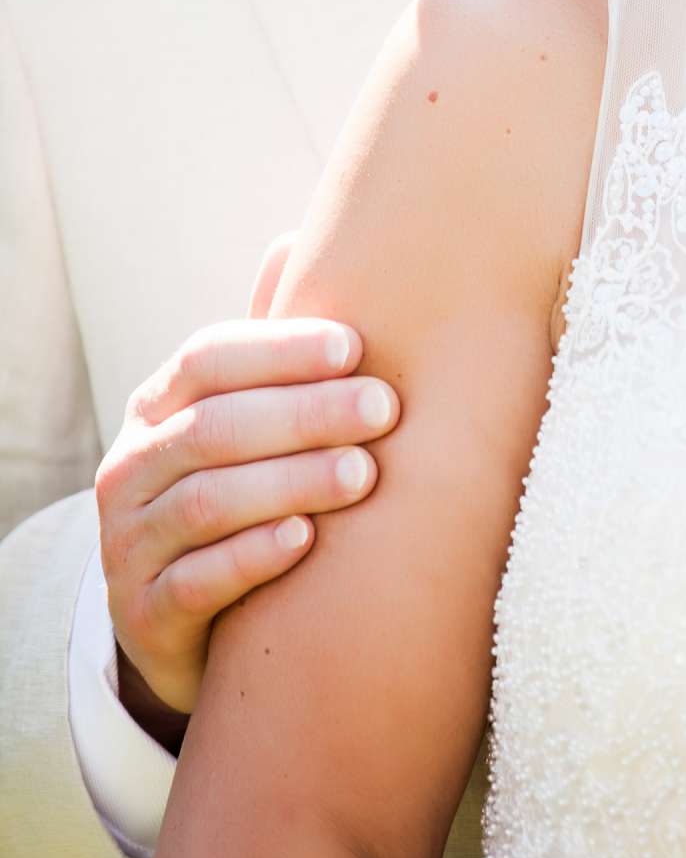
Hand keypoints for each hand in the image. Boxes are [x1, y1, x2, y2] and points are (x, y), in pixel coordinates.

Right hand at [96, 234, 400, 731]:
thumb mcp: (242, 419)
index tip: (356, 345)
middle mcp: (131, 467)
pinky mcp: (144, 613)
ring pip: (207, 501)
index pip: (207, 359)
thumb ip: (267, 346)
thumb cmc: (238, 491)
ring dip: (291, 482)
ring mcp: (129, 543)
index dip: (280, 349)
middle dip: (304, 413)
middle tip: (384, 408)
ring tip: (363, 474)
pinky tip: (307, 540)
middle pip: (214, 426)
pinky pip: (197, 581)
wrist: (190, 621)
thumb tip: (293, 236)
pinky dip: (253, 556)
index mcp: (157, 407)